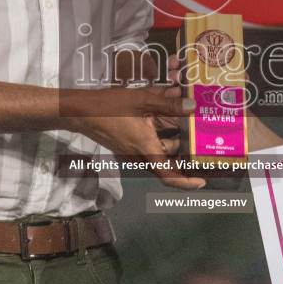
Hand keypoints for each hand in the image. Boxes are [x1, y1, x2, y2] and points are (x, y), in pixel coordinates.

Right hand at [65, 86, 203, 188]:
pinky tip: (169, 123)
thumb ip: (168, 103)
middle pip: (168, 166)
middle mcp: (140, 156)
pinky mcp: (127, 147)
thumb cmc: (109, 107)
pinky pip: (150, 149)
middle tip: (202, 147)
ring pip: (160, 156)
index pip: (168, 176)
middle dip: (185, 159)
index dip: (187, 183)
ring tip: (189, 129)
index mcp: (145, 148)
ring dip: (173, 146)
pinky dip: (162, 141)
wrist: (80, 111)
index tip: (202, 182)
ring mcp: (132, 153)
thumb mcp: (141, 100)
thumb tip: (192, 105)